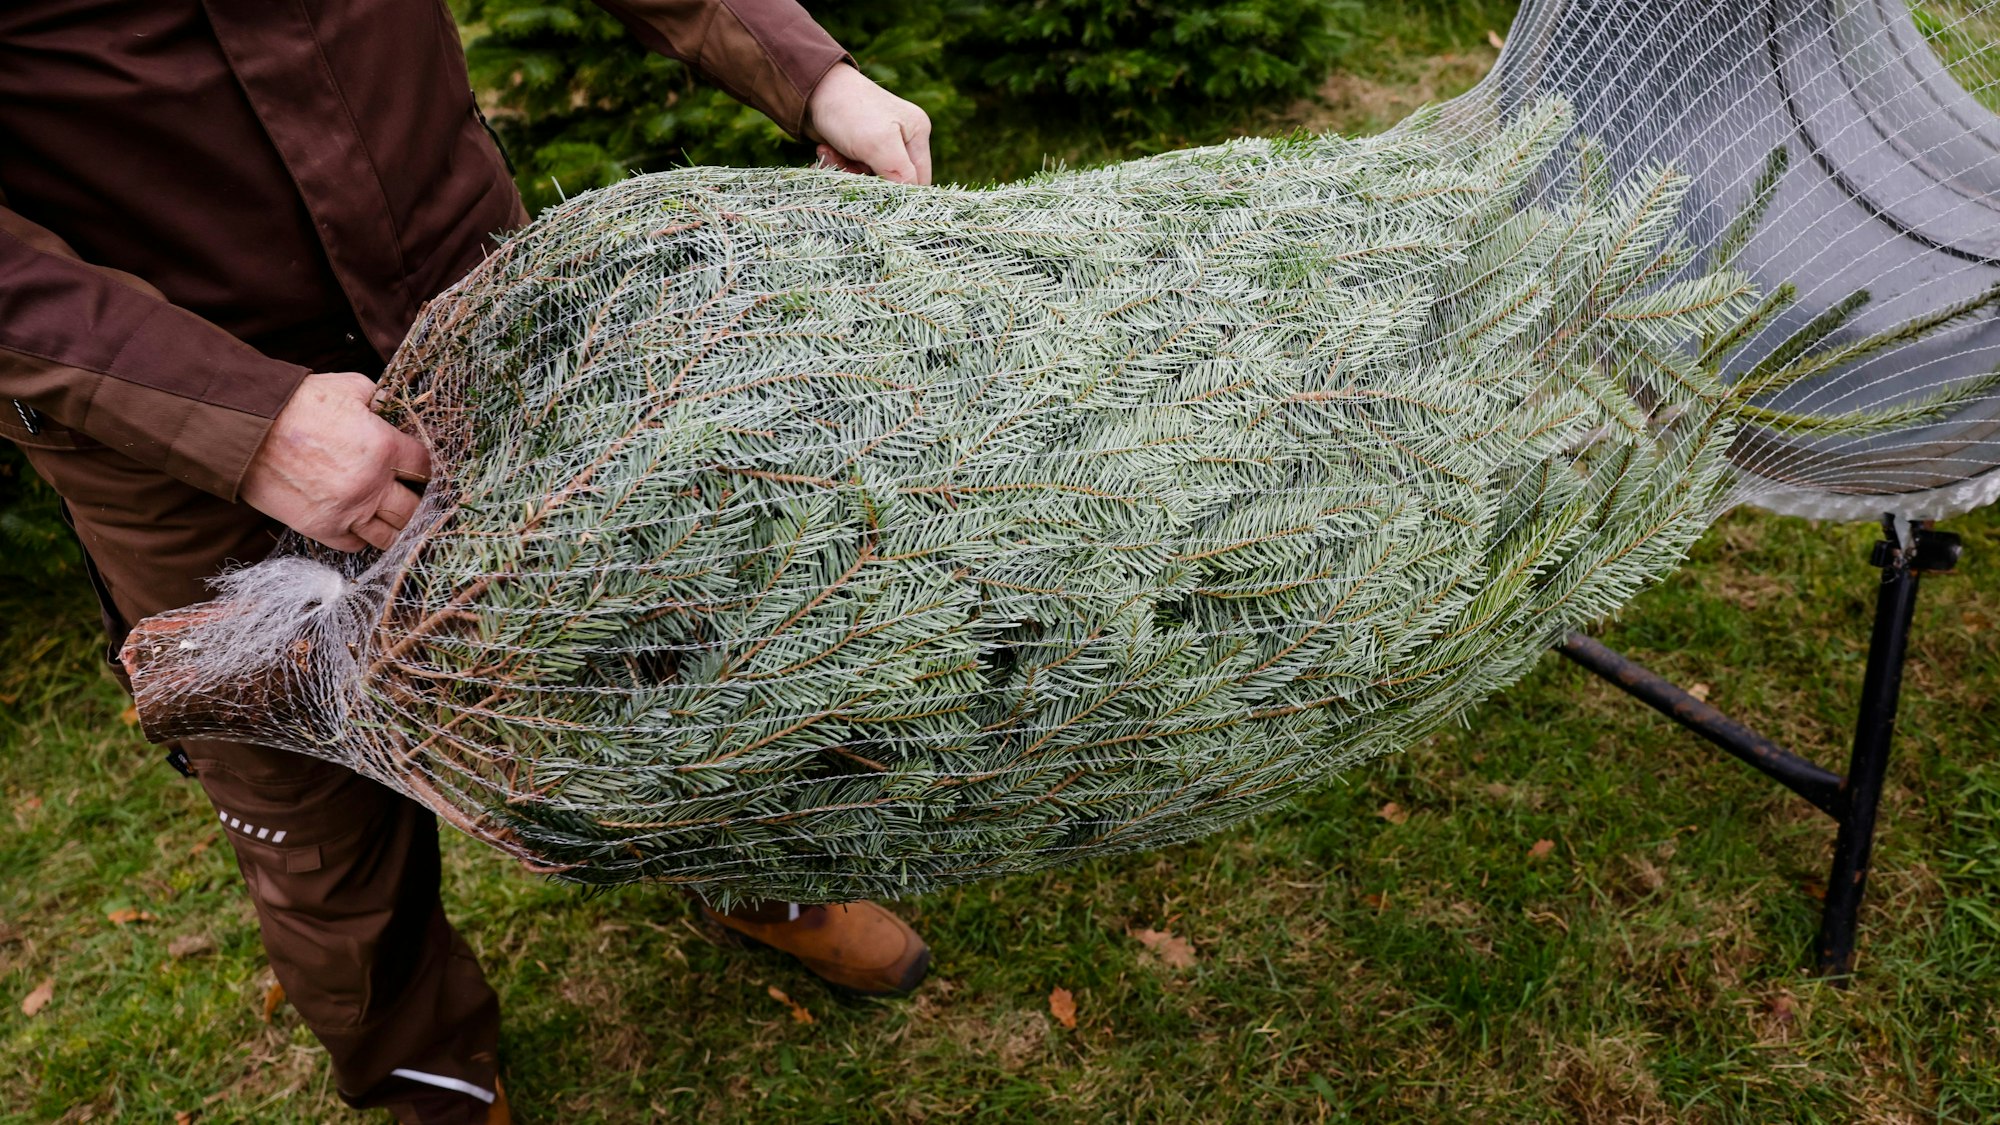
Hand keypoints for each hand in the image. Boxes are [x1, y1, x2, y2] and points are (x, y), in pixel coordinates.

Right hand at [240, 371, 430, 552]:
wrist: (245, 429)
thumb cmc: (295, 404)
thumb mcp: (348, 388)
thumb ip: (378, 400)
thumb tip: (389, 407)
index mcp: (384, 446)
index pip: (424, 466)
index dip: (422, 466)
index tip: (415, 466)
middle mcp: (372, 484)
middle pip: (413, 508)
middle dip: (413, 500)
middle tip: (404, 493)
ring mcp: (348, 510)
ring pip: (390, 534)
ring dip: (392, 525)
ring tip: (385, 514)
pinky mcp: (322, 528)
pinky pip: (356, 545)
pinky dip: (361, 537)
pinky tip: (358, 523)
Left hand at [806, 62, 931, 184]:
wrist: (810, 89)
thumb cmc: (849, 111)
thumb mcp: (879, 143)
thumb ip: (900, 173)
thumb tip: (907, 198)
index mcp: (917, 132)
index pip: (920, 180)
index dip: (900, 192)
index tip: (875, 191)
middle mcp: (903, 137)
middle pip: (893, 181)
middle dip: (868, 180)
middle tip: (847, 167)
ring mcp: (880, 142)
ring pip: (870, 177)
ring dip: (848, 172)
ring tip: (831, 154)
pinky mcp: (858, 145)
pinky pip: (853, 169)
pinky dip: (838, 165)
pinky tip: (826, 151)